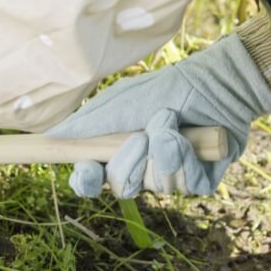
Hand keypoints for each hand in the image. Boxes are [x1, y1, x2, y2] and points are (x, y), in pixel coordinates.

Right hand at [46, 34, 270, 197]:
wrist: (217, 84)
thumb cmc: (166, 89)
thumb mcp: (121, 101)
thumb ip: (88, 121)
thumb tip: (52, 134)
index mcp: (116, 150)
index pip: (92, 179)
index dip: (86, 181)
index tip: (86, 169)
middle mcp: (141, 168)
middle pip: (119, 186)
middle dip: (129, 159)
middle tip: (139, 136)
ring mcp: (169, 176)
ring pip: (153, 186)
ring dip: (160, 149)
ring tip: (171, 123)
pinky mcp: (198, 182)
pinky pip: (183, 185)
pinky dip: (184, 156)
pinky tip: (191, 137)